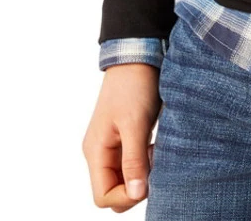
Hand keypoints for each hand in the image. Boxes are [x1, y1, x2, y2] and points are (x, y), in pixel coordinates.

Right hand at [82, 63, 161, 210]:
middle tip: (153, 162)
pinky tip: (155, 147)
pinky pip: (131, 164)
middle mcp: (99, 152)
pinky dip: (144, 163)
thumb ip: (133, 161)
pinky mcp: (124, 139)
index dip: (126, 196)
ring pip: (124, 179)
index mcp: (95, 151)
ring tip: (155, 151)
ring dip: (142, 173)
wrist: (138, 55)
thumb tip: (135, 195)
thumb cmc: (134, 85)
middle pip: (113, 191)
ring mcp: (111, 146)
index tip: (147, 178)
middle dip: (135, 187)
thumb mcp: (135, 124)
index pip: (103, 196)